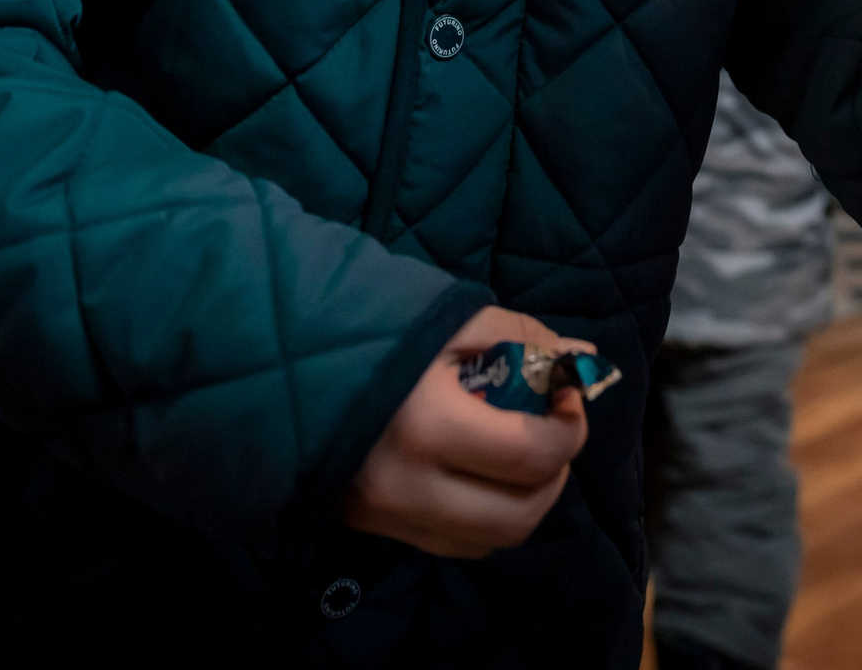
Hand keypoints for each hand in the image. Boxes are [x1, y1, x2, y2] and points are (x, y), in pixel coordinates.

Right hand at [341, 306, 592, 557]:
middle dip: (555, 472)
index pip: (532, 455)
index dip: (569, 427)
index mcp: (426, 427)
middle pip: (520, 514)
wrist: (278, 358)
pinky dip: (485, 514)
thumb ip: (523, 339)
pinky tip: (480, 470)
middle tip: (551, 428)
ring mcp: (384, 515)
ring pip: (490, 539)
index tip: (566, 393)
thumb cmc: (371, 329)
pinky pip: (453, 542)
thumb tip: (583, 359)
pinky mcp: (370, 526)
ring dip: (525, 499)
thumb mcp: (451, 319)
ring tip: (520, 449)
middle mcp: (404, 487)